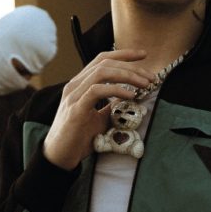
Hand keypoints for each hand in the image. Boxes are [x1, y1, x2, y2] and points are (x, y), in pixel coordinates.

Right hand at [43, 49, 154, 169]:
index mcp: (80, 84)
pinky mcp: (76, 108)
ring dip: (127, 75)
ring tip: (145, 84)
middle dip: (132, 66)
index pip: (102, 59)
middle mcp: (75, 85)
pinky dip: (116, 90)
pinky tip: (130, 96)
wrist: (59, 157)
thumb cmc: (79, 138)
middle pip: (105, 63)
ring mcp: (74, 95)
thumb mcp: (99, 118)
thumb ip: (111, 105)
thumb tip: (130, 96)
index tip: (144, 55)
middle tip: (151, 76)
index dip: (124, 54)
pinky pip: (97, 91)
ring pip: (102, 72)